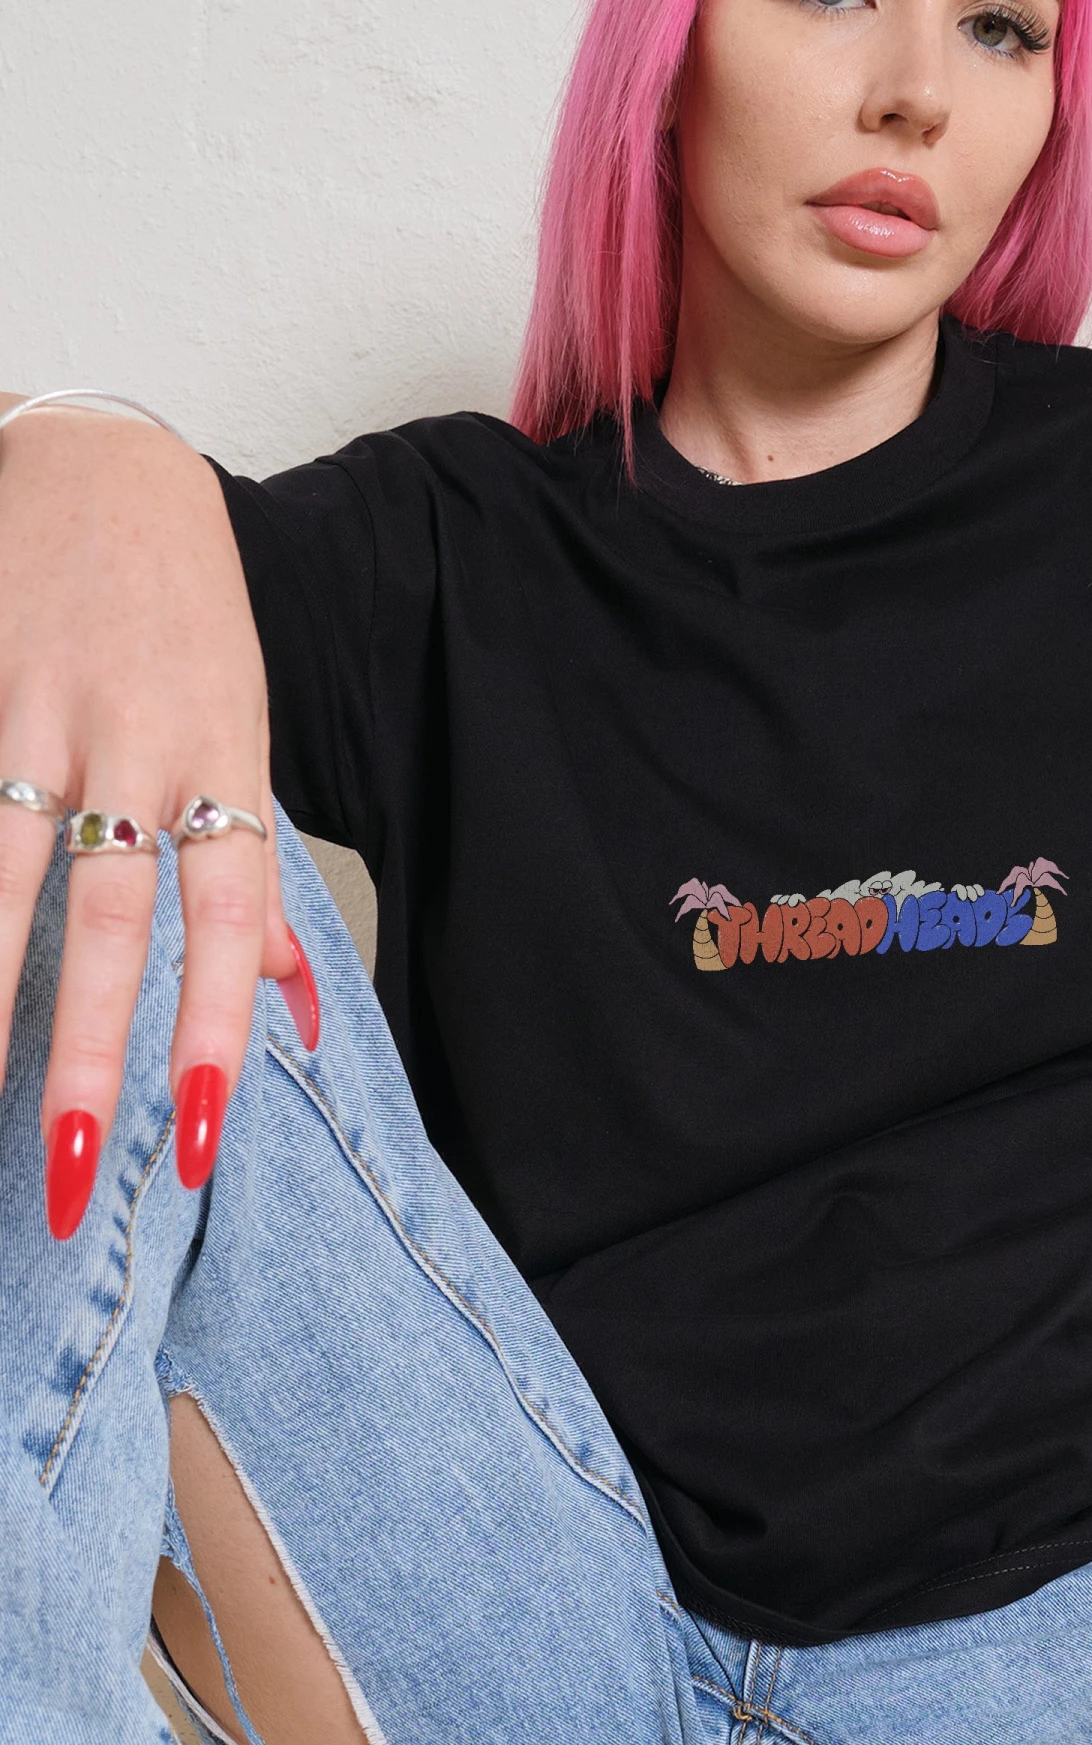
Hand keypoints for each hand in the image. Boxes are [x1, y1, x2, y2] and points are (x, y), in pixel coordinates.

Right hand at [0, 404, 307, 1236]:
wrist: (102, 461)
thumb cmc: (187, 620)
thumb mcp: (246, 729)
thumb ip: (255, 872)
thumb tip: (289, 996)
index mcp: (226, 756)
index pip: (230, 915)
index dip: (219, 1028)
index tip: (203, 1136)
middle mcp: (136, 740)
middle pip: (110, 919)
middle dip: (88, 1054)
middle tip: (72, 1168)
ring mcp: (35, 710)